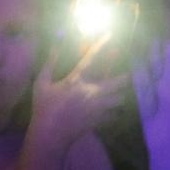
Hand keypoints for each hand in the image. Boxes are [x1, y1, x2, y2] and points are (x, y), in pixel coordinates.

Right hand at [23, 43, 125, 158]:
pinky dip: (114, 112)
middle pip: (119, 83)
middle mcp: (93, 92)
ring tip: (120, 93)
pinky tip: (111, 112)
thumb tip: (55, 46)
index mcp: (77, 80)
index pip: (93, 58)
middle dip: (126, 77)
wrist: (51, 134)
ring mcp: (99, 107)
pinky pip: (115, 115)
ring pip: (121, 99)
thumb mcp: (41, 83)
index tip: (111, 35)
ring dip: (121, 95)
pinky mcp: (101, 120)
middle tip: (129, 74)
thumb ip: (49, 63)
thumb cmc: (43, 107)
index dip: (102, 45)